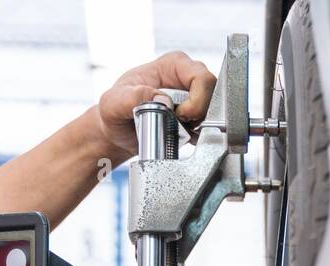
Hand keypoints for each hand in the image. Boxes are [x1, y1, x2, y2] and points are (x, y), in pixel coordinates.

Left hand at [95, 52, 216, 159]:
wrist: (117, 132)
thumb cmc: (114, 112)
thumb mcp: (113, 103)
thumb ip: (132, 97)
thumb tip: (161, 98)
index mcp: (173, 64)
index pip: (202, 77)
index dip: (197, 100)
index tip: (180, 115)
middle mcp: (187, 77)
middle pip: (214, 94)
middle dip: (200, 114)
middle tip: (181, 125)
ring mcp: (194, 97)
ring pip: (216, 112)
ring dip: (201, 127)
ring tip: (179, 131)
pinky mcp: (197, 116)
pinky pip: (211, 126)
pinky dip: (201, 136)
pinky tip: (183, 136)